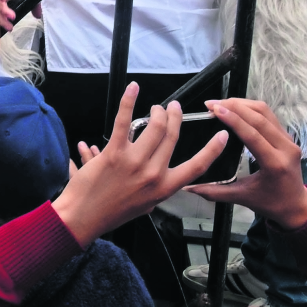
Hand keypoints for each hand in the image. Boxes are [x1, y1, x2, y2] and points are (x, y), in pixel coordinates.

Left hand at [51, 83, 227, 245]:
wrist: (83, 218)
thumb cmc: (110, 212)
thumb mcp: (143, 204)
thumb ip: (153, 187)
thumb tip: (159, 172)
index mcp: (165, 188)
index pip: (197, 167)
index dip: (213, 149)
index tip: (224, 135)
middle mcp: (154, 174)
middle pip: (172, 137)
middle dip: (175, 117)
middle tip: (173, 108)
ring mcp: (135, 162)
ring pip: (155, 127)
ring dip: (157, 111)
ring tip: (155, 106)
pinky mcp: (114, 153)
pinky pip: (124, 121)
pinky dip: (128, 101)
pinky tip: (133, 88)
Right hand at [185, 99, 306, 229]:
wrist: (295, 206)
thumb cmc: (270, 203)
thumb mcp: (241, 198)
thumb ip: (214, 192)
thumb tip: (188, 187)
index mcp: (275, 164)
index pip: (253, 135)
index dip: (233, 119)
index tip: (215, 109)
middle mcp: (286, 148)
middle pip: (260, 117)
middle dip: (234, 106)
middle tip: (211, 104)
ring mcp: (289, 141)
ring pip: (266, 112)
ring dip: (242, 104)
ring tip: (221, 103)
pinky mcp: (287, 137)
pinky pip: (269, 116)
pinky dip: (250, 108)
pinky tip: (235, 108)